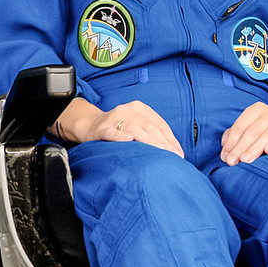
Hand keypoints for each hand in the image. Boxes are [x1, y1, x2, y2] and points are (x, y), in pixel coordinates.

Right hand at [62, 98, 183, 156]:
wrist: (89, 125)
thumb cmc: (117, 128)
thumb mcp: (136, 124)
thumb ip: (151, 132)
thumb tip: (173, 150)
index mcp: (139, 108)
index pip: (159, 124)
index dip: (170, 139)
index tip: (178, 153)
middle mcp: (127, 110)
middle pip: (149, 127)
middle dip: (163, 143)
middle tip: (172, 157)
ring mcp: (114, 118)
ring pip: (134, 129)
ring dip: (148, 142)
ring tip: (159, 153)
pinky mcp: (102, 128)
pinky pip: (111, 132)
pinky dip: (119, 136)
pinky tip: (127, 140)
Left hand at [219, 102, 267, 165]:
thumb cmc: (265, 129)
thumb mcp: (250, 127)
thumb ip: (235, 135)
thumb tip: (225, 149)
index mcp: (256, 110)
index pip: (240, 126)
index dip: (231, 142)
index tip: (225, 156)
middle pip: (252, 131)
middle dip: (240, 147)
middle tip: (232, 161)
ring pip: (267, 135)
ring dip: (254, 148)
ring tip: (245, 159)